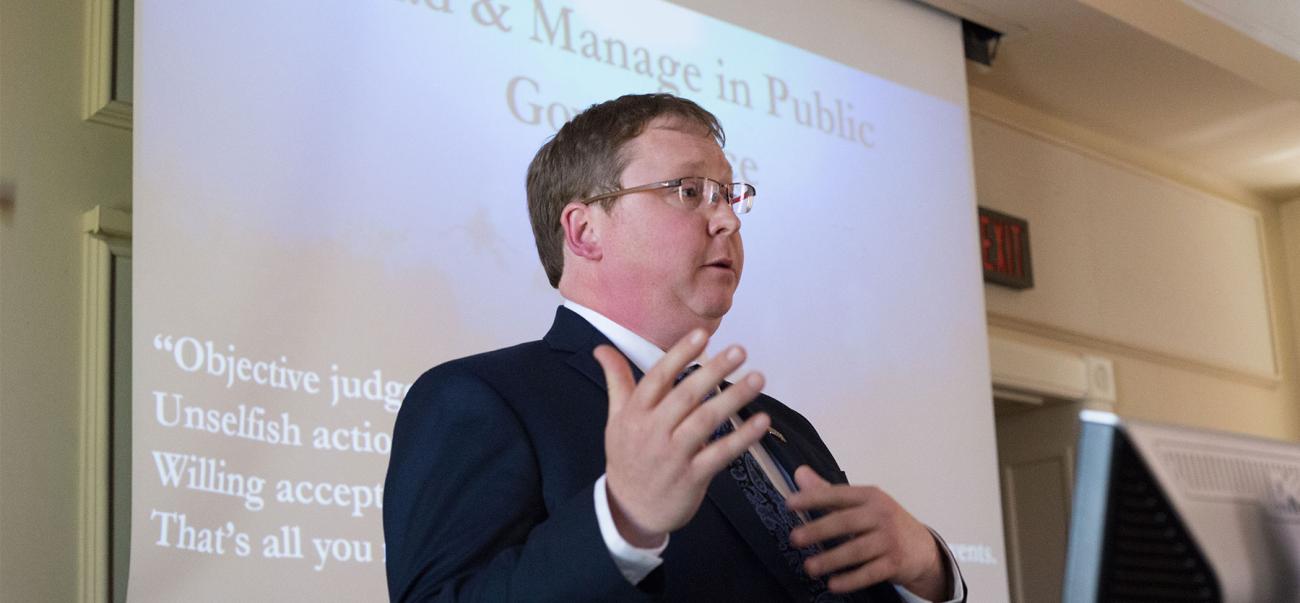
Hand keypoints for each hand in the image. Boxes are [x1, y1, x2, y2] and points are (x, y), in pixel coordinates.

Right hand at [595, 329, 769, 547]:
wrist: (629, 510)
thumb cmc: (627, 457)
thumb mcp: (615, 418)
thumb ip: (617, 381)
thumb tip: (601, 347)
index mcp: (634, 414)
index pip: (658, 377)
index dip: (680, 354)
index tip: (703, 334)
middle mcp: (652, 432)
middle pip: (686, 396)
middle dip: (714, 370)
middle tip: (740, 350)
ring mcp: (673, 455)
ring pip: (705, 421)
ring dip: (733, 398)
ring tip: (758, 378)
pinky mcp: (692, 477)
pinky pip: (720, 454)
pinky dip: (742, 438)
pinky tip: (760, 421)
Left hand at [786, 466, 947, 599]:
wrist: (922, 548)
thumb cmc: (884, 522)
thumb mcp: (861, 503)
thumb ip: (828, 491)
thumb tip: (799, 474)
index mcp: (870, 496)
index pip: (837, 494)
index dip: (813, 498)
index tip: (789, 504)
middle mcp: (881, 514)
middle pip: (845, 522)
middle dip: (818, 530)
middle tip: (794, 538)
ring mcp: (890, 539)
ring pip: (856, 550)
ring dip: (831, 560)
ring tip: (809, 567)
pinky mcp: (895, 563)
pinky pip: (870, 573)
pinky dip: (851, 580)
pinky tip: (832, 584)